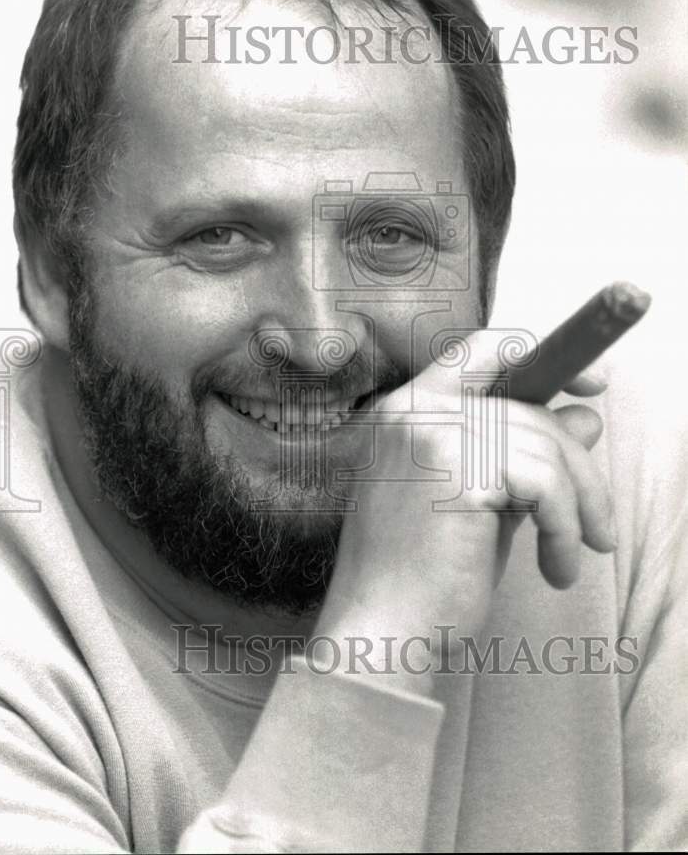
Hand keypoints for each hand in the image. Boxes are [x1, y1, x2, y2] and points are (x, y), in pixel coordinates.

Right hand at [315, 330, 614, 685]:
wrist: (384, 631)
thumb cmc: (424, 575)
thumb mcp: (484, 502)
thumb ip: (525, 454)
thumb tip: (586, 418)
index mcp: (407, 411)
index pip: (482, 351)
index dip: (542, 358)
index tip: (591, 385)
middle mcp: (413, 410)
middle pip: (528, 408)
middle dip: (578, 466)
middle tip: (598, 527)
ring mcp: (431, 435)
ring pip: (546, 446)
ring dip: (577, 508)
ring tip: (569, 558)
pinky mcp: (457, 471)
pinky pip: (546, 484)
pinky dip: (565, 529)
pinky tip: (556, 568)